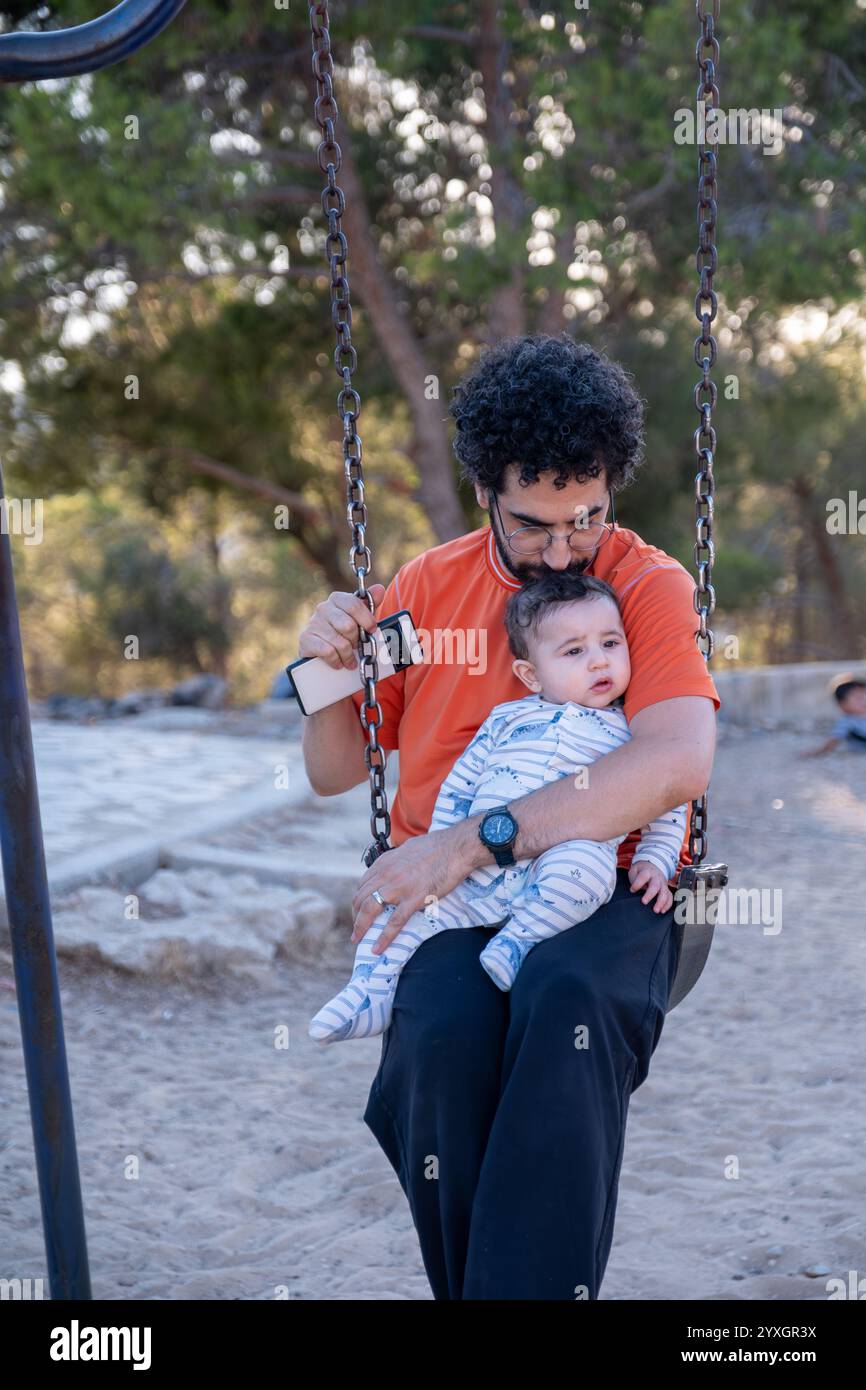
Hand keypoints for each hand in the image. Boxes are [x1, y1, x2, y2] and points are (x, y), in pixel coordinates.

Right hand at [298, 582, 385, 670]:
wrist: (318, 649)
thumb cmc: (341, 632)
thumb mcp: (357, 617)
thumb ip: (369, 604)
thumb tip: (379, 589)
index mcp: (337, 599)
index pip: (354, 604)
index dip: (366, 619)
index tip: (372, 630)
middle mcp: (323, 608)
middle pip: (348, 626)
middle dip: (356, 640)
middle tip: (357, 646)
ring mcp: (313, 623)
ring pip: (340, 642)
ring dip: (348, 655)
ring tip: (349, 659)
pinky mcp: (306, 639)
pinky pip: (328, 651)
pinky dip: (336, 660)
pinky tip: (338, 662)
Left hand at [351, 822, 477, 953]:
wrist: (455, 847)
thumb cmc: (436, 847)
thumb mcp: (406, 849)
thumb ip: (396, 862)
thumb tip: (394, 869)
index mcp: (384, 862)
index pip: (362, 885)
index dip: (358, 901)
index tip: (359, 911)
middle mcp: (386, 874)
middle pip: (360, 899)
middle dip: (355, 917)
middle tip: (357, 929)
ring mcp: (398, 887)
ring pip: (370, 910)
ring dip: (360, 928)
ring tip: (358, 940)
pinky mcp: (414, 899)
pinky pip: (394, 922)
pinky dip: (383, 937)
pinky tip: (377, 948)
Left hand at [628, 859, 673, 912]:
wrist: (653, 866)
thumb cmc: (642, 871)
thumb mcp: (635, 870)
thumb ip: (633, 878)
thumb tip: (634, 889)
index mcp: (647, 872)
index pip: (643, 876)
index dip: (638, 883)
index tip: (632, 890)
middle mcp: (657, 878)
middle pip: (655, 885)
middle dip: (650, 894)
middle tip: (644, 902)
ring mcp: (663, 884)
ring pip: (664, 893)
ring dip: (661, 902)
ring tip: (656, 910)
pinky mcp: (666, 889)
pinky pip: (670, 897)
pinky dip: (667, 904)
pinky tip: (662, 911)